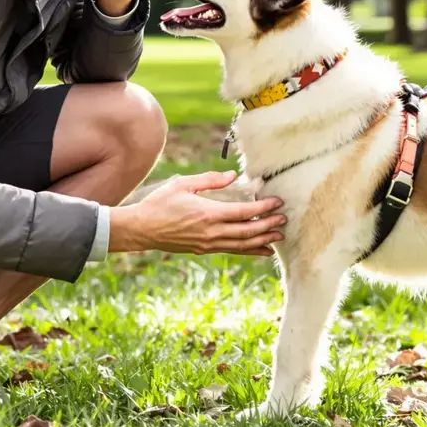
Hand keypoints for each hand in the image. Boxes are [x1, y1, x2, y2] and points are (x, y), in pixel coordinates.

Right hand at [109, 170, 285, 255]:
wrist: (141, 229)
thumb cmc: (160, 204)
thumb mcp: (183, 185)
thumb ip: (209, 180)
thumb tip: (233, 176)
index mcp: (208, 214)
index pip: (243, 213)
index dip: (263, 208)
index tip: (277, 202)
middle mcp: (211, 233)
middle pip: (247, 232)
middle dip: (268, 226)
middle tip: (285, 220)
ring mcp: (207, 244)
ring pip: (242, 245)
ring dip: (263, 241)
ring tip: (279, 237)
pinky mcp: (203, 250)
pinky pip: (232, 251)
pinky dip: (249, 250)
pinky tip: (261, 250)